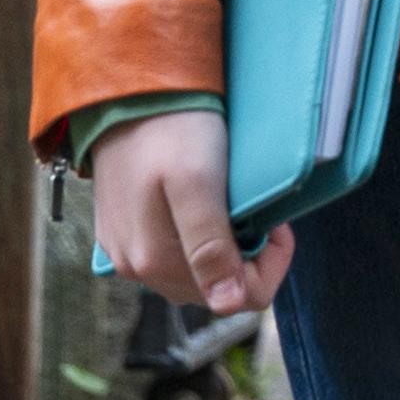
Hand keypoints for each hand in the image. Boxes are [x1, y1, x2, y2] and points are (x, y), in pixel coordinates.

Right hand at [87, 108, 294, 321]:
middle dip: (247, 256)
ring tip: (234, 204)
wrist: (126, 95)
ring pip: (194, 273)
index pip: (235, 299)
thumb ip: (210, 247)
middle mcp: (135, 267)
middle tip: (256, 209)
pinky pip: (171, 254)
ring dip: (224, 248)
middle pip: (213, 289)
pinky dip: (199, 238)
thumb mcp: (198, 185)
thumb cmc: (170, 131)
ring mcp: (125, 250)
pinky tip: (206, 204)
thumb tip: (227, 304)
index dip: (268, 264)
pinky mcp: (122, 231)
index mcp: (155, 262)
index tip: (276, 224)